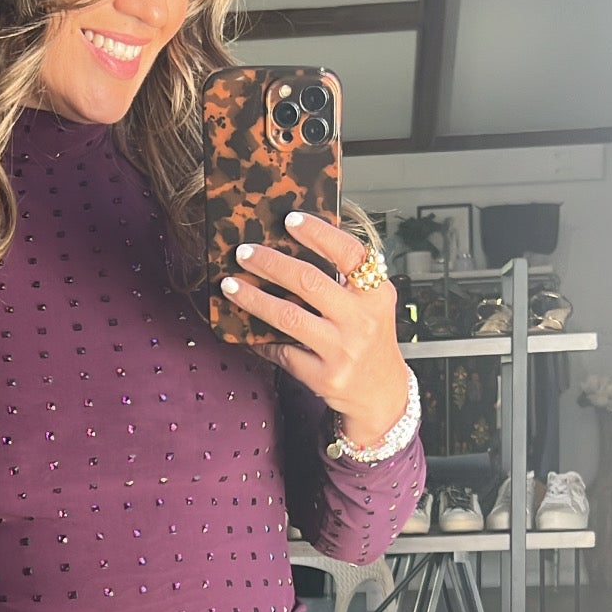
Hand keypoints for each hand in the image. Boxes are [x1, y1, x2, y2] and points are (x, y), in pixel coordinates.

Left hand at [219, 210, 409, 447]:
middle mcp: (361, 320)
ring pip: (288, 316)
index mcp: (376, 294)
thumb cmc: (370, 341)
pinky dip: (261, 340)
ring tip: (231, 285)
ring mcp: (343, 350)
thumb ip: (346, 278)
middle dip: (270, 263)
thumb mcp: (371, 304)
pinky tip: (246, 331)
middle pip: (308, 281)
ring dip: (253, 298)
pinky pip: (282, 352)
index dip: (318, 233)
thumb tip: (296, 245)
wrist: (380, 393)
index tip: (290, 219)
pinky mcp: (325, 376)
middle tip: (244, 252)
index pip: (349, 253)